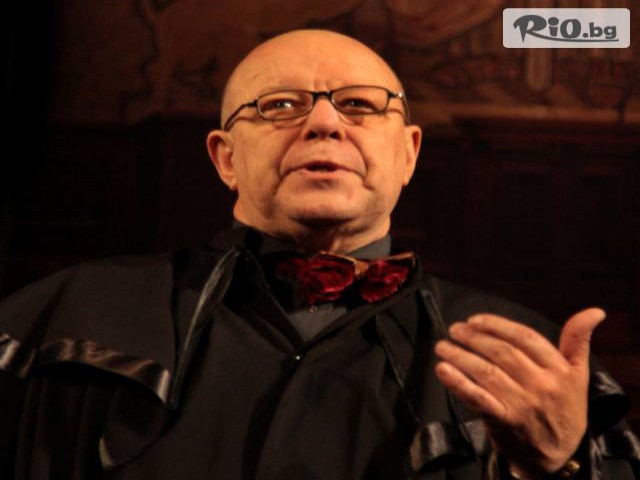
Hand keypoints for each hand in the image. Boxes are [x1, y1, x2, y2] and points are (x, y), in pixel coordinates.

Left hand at [434, 308, 604, 477]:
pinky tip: (443, 370)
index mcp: (560, 370)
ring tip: (443, 346)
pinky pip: (478, 398)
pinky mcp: (505, 422)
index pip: (525, 337)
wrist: (559, 455)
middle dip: (473, 337)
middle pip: (502, 352)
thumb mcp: (578, 374)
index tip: (474, 320)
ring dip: (460, 356)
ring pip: (486, 372)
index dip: (496, 324)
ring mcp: (523, 405)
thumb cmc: (565, 408)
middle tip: (454, 330)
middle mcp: (543, 385)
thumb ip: (578, 340)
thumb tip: (595, 311)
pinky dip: (458, 382)